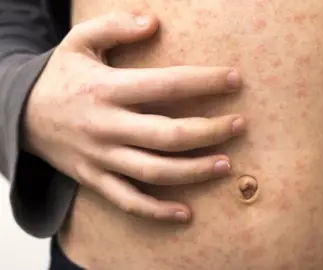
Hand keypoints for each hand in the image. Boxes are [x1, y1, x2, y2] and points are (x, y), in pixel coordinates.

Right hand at [22, 12, 245, 221]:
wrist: (19, 115)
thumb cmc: (60, 77)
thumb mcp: (78, 42)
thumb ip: (114, 26)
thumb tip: (153, 22)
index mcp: (107, 89)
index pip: (166, 85)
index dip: (204, 82)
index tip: (234, 79)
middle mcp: (106, 126)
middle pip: (168, 135)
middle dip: (210, 131)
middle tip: (239, 125)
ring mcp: (100, 157)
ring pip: (154, 171)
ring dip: (194, 171)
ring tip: (226, 164)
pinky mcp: (94, 179)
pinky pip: (128, 201)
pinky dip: (157, 210)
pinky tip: (185, 213)